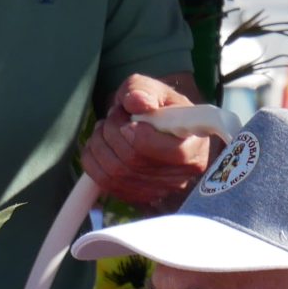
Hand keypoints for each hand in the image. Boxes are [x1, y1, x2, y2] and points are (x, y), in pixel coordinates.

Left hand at [80, 73, 216, 210]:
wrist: (160, 131)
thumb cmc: (163, 110)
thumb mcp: (159, 92)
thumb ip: (146, 90)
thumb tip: (135, 102)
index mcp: (193, 151)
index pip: (166, 152)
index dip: (139, 134)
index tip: (129, 116)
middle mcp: (178, 179)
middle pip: (132, 160)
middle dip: (113, 129)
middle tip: (116, 114)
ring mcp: (155, 192)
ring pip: (114, 171)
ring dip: (101, 141)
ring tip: (107, 126)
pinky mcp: (134, 198)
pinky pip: (101, 180)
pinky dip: (93, 157)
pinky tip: (101, 143)